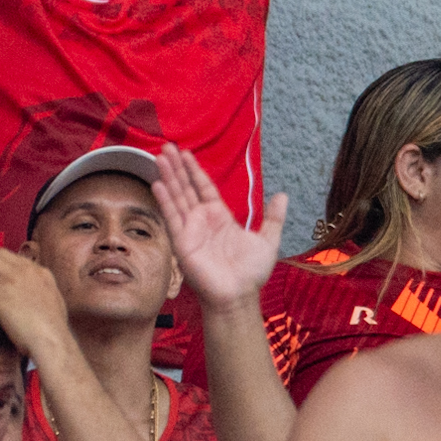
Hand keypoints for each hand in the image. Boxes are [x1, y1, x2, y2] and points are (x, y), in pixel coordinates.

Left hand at [0, 245, 72, 360]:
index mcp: (43, 274)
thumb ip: (40, 295)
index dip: (0, 257)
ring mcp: (14, 276)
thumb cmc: (51, 333)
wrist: (51, 340)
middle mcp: (28, 270)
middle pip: (0, 254)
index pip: (16, 259)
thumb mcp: (52, 306)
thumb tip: (30, 297)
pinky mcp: (1, 286)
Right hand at [152, 144, 285, 307]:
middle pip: (186, 187)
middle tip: (166, 147)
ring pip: (176, 197)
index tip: (185, 153)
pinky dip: (164, 199)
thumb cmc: (251, 272)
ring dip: (167, 177)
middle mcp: (201, 219)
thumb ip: (273, 218)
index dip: (194, 170)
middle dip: (177, 167)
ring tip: (159, 158)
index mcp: (220, 217)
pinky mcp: (181, 240)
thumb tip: (283, 195)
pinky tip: (158, 183)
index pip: (204, 187)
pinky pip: (172, 216)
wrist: (239, 294)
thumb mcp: (268, 241)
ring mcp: (190, 228)